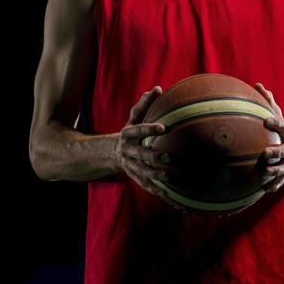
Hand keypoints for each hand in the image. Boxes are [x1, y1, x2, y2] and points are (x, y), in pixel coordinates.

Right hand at [114, 87, 186, 211]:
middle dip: (154, 156)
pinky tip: (168, 195)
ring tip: (169, 176)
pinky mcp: (134, 177)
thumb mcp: (134, 116)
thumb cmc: (131, 130)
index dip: (150, 129)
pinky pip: (145, 185)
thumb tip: (158, 88)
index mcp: (128, 134)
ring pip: (142, 172)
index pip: (138, 130)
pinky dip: (156, 190)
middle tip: (170, 156)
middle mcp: (127, 151)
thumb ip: (144, 104)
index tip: (164, 127)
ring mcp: (130, 165)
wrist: (114, 152)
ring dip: (155, 175)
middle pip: (140, 154)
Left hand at [254, 82, 283, 193]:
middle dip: (277, 151)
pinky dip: (275, 183)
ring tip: (266, 172)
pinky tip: (266, 189)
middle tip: (265, 153)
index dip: (275, 123)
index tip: (265, 121)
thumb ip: (270, 103)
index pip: (283, 125)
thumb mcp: (282, 118)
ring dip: (276, 170)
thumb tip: (258, 85)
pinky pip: (283, 179)